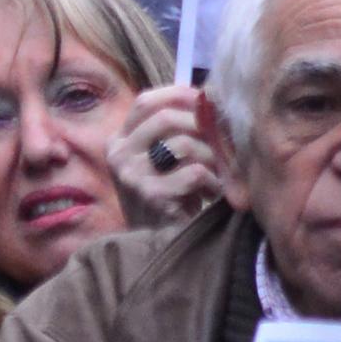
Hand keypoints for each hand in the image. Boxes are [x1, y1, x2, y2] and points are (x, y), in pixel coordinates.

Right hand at [108, 81, 229, 225]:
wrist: (157, 246)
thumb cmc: (169, 198)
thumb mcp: (162, 159)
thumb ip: (174, 129)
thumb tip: (210, 95)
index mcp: (118, 141)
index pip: (145, 101)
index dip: (179, 95)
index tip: (206, 101)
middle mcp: (118, 155)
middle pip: (165, 118)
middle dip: (201, 125)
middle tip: (222, 140)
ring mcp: (131, 177)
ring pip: (182, 144)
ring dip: (211, 156)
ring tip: (217, 174)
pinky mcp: (151, 197)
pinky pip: (193, 172)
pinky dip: (211, 181)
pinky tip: (210, 194)